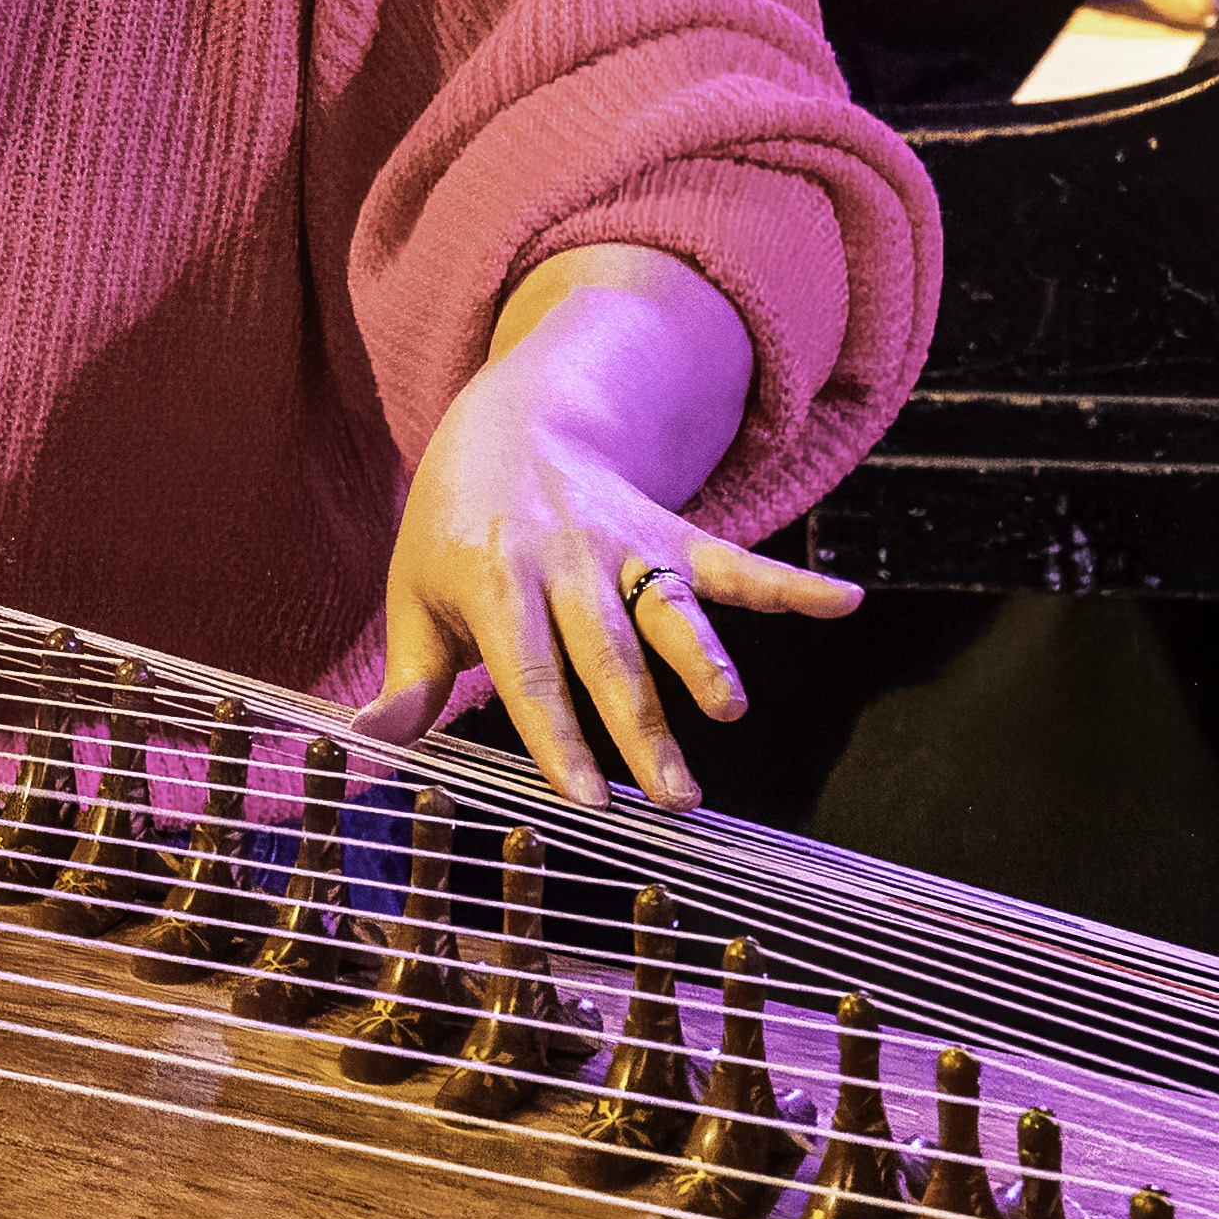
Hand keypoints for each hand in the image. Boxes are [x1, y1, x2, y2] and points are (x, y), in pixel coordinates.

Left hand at [350, 251, 862, 806]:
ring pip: (669, 608)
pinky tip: (845, 602)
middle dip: (642, 727)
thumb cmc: (454, 527)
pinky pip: (734, 560)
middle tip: (675, 799)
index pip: (531, 672)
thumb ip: (408, 679)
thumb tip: (373, 745)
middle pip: (609, 654)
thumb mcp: (414, 591)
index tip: (586, 800)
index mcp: (495, 580)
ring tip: (732, 711)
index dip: (559, 737)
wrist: (510, 418)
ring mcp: (626, 544)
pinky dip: (790, 583)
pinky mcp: (672, 533)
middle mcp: (567, 561)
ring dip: (704, 660)